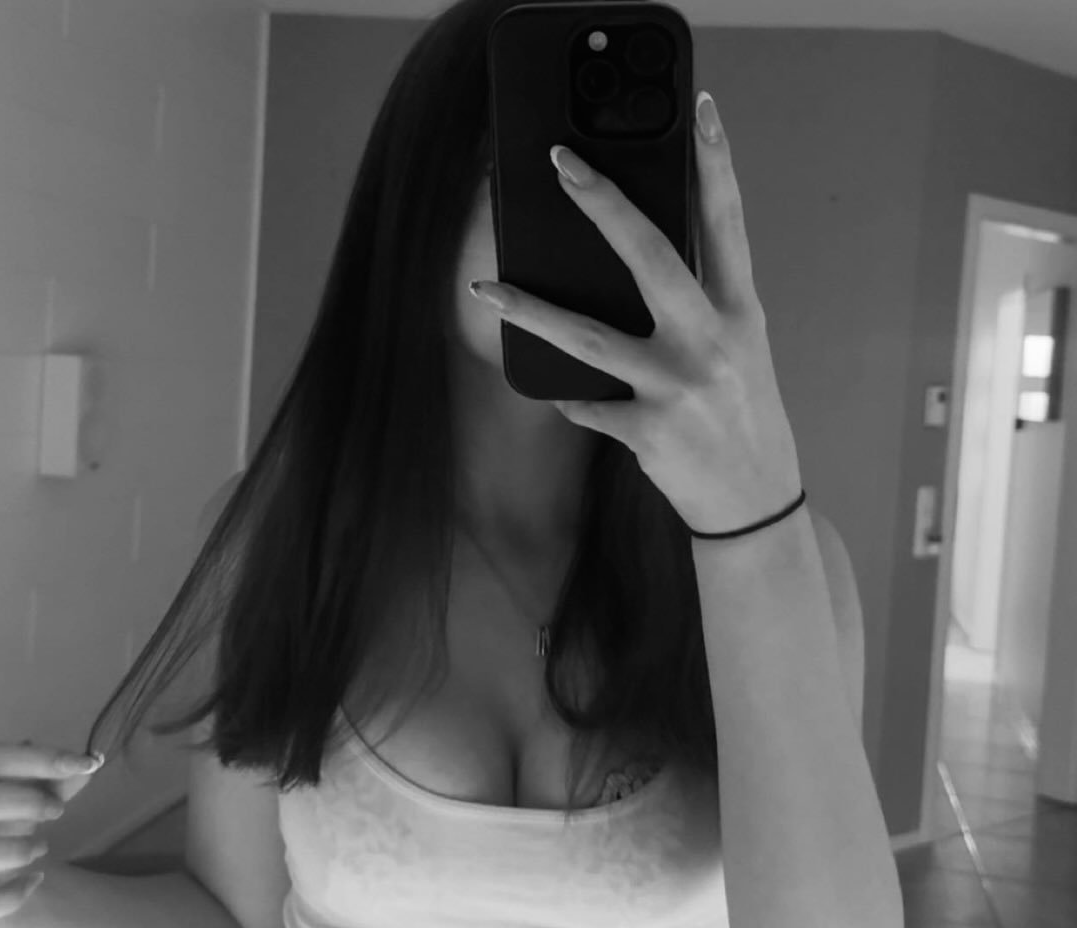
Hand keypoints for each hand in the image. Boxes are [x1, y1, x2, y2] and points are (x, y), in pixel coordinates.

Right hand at [0, 739, 102, 918]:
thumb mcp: (18, 793)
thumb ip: (50, 778)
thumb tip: (92, 761)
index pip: (3, 759)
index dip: (46, 759)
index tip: (90, 763)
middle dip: (34, 803)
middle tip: (56, 810)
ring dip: (25, 848)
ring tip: (40, 847)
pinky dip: (17, 893)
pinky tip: (36, 880)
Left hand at [468, 90, 802, 535]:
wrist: (756, 502)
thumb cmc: (747, 420)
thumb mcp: (741, 353)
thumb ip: (704, 308)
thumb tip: (647, 270)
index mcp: (739, 314)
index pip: (729, 225)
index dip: (718, 164)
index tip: (703, 111)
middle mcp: (710, 342)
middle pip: (649, 257)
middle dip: (602, 203)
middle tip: (560, 162)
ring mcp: (677, 386)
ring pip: (586, 337)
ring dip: (528, 311)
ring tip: (486, 288)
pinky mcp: (647, 430)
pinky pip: (586, 406)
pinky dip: (572, 401)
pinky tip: (564, 398)